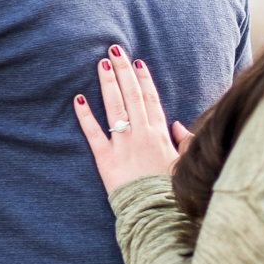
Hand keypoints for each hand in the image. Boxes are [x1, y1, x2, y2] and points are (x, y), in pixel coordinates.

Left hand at [73, 45, 189, 193]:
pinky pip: (94, 135)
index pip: (151, 99)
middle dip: (123, 71)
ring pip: (115, 108)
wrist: (156, 213)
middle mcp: (141, 134)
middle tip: (114, 50)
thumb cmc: (170, 190)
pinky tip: (79, 99)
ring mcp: (123, 146)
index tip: (136, 62)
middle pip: (132, 96)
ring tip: (101, 64)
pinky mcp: (106, 160)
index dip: (143, 79)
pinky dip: (85, 117)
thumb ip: (183, 141)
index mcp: (160, 134)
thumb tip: (177, 125)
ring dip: (108, 84)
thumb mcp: (184, 163)